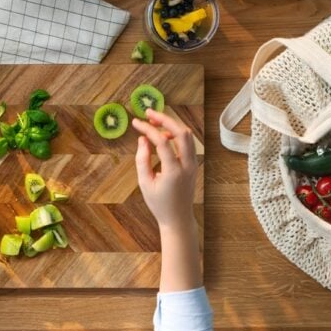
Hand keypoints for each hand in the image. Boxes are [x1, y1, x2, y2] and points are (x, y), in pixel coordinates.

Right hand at [132, 109, 198, 230]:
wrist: (178, 218)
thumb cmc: (159, 203)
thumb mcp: (144, 182)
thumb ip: (142, 159)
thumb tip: (143, 139)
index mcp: (174, 171)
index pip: (162, 141)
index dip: (148, 129)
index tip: (136, 122)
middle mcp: (187, 165)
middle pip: (181, 132)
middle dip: (165, 119)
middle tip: (149, 113)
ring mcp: (193, 164)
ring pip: (187, 135)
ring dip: (171, 125)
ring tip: (154, 123)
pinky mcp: (194, 163)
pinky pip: (187, 143)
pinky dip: (175, 134)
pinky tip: (162, 135)